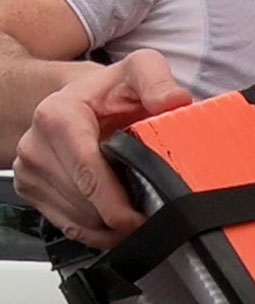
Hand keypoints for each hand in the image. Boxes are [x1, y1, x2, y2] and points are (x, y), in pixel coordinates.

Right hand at [13, 51, 190, 248]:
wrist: (81, 100)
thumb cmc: (111, 91)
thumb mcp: (139, 71)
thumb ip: (157, 82)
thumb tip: (174, 101)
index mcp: (58, 116)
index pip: (87, 173)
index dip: (117, 204)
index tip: (143, 219)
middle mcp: (36, 145)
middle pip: (84, 203)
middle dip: (122, 216)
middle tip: (155, 215)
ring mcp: (30, 170)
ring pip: (78, 220)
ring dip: (112, 226)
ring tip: (139, 212)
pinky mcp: (31, 189)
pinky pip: (68, 227)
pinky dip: (98, 232)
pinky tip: (119, 222)